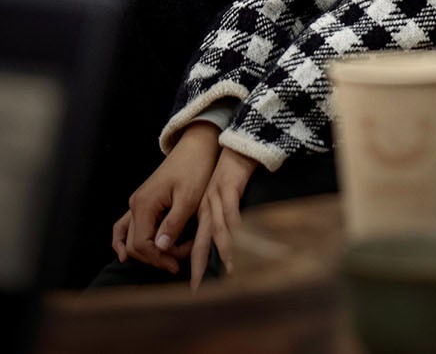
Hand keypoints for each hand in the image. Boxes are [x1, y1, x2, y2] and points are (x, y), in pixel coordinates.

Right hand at [114, 122, 220, 273]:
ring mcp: (137, 203)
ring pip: (131, 238)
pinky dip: (124, 241)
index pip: (142, 245)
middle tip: (181, 258)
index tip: (178, 263)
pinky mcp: (143, 202)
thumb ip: (173, 223)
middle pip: (136, 245)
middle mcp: (135, 205)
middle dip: (158, 257)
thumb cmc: (195, 169)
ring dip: (147, 253)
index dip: (159, 258)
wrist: (197, 147)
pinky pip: (126, 226)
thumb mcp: (189, 198)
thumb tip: (159, 248)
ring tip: (167, 261)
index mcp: (144, 204)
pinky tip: (125, 255)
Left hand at [190, 147, 259, 289]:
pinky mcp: (229, 186)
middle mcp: (206, 208)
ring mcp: (216, 197)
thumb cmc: (231, 174)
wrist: (237, 145)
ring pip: (217, 229)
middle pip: (200, 242)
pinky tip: (241, 235)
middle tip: (198, 290)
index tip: (195, 289)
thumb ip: (218, 222)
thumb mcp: (220, 198)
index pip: (195, 246)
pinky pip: (232, 211)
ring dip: (223, 250)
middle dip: (199, 268)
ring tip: (228, 271)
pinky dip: (236, 228)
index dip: (195, 267)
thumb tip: (217, 249)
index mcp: (203, 213)